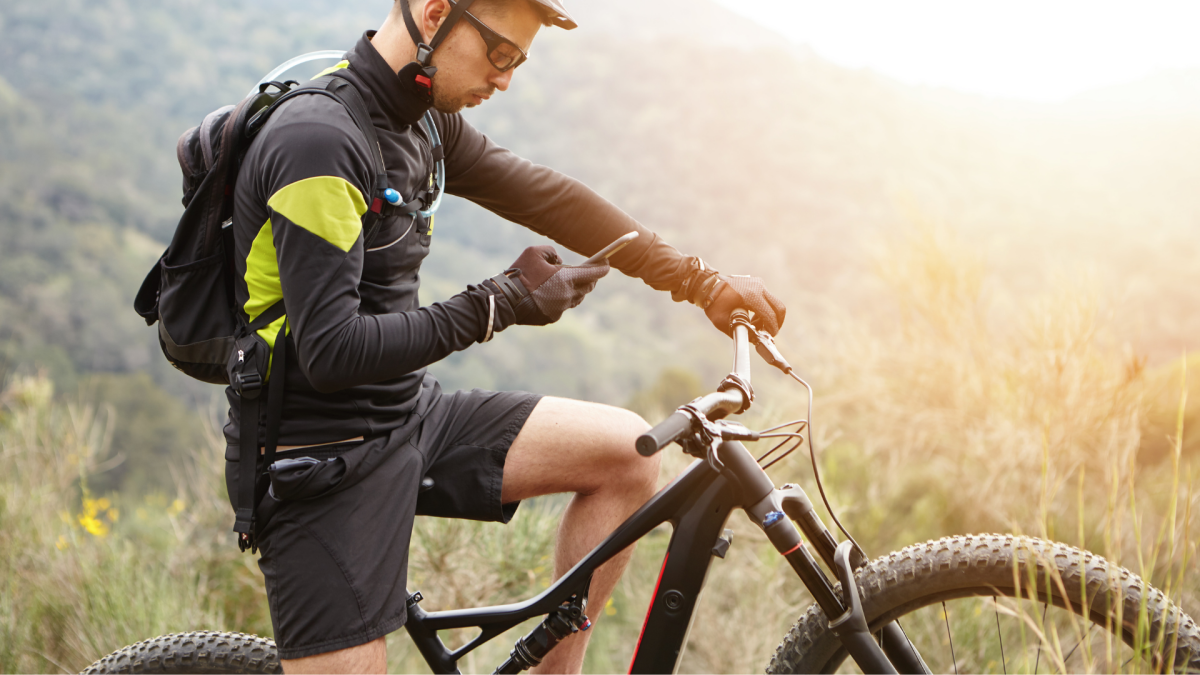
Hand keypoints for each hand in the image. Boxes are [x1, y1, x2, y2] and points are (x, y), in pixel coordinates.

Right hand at [487, 245, 609, 325]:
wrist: (505, 300)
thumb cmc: (519, 273)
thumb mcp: (533, 252)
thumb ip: (552, 253)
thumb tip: (559, 262)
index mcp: (566, 278)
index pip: (594, 273)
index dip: (603, 267)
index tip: (607, 262)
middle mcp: (568, 294)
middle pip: (588, 287)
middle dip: (590, 279)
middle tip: (588, 272)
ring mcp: (561, 308)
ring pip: (576, 298)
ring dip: (576, 290)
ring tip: (568, 284)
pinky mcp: (553, 318)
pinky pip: (563, 307)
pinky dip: (561, 300)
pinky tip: (551, 296)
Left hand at [671, 258, 785, 335]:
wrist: (708, 285)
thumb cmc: (713, 303)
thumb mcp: (722, 322)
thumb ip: (739, 332)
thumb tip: (754, 339)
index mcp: (751, 296)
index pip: (770, 315)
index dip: (772, 329)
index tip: (770, 337)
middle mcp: (759, 287)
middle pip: (779, 308)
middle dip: (777, 323)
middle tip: (769, 333)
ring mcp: (759, 283)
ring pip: (775, 303)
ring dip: (770, 316)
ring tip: (755, 325)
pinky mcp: (757, 283)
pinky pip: (768, 298)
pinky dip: (765, 309)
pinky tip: (753, 316)